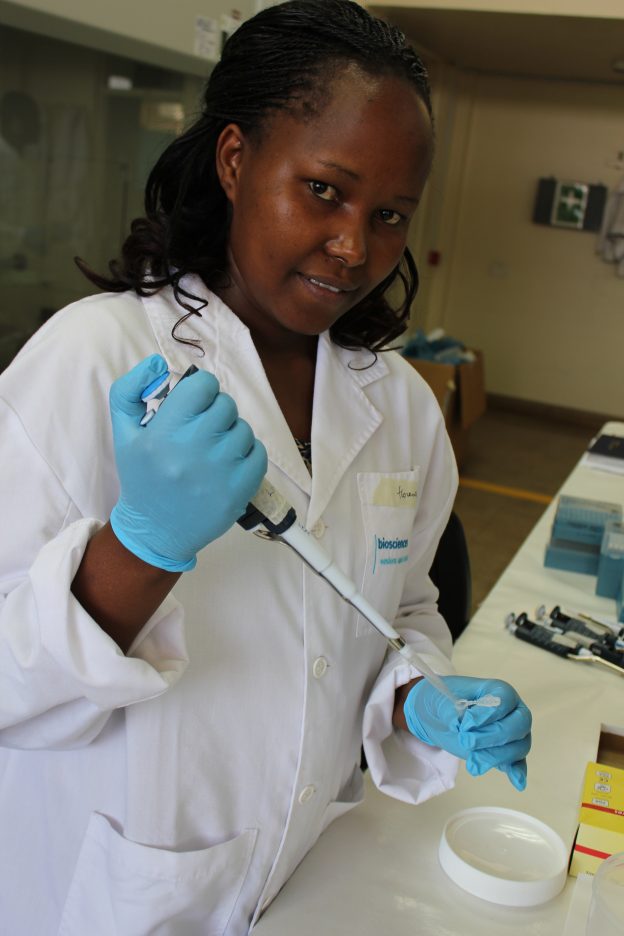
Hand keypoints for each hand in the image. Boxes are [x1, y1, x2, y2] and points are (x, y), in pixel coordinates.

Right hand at [109, 355, 266, 570]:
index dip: (201, 390)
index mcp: (163, 433)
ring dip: (232, 433)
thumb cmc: (142, 477)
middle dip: (216, 411)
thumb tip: (158, 362)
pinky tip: (228, 463)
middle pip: (226, 405)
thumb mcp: (123, 432)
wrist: (155, 530)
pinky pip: (258, 453)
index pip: (202, 386)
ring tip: (214, 449)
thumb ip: (130, 389)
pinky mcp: (238, 491)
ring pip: (244, 428)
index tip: (195, 404)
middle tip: (203, 428)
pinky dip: (247, 454)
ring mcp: (219, 472)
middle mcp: (192, 450)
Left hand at [404, 676, 531, 790]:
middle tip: (465, 741)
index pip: (505, 700)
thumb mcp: (442, 700)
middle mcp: (512, 711)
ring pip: (517, 747)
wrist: (438, 716)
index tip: (466, 724)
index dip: (488, 713)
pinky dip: (517, 772)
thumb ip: (453, 711)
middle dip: (492, 736)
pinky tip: (517, 782)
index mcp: (499, 691)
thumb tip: (461, 726)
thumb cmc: (443, 701)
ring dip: (495, 757)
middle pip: (518, 725)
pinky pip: (517, 763)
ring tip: (472, 764)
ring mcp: (512, 734)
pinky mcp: (505, 753)